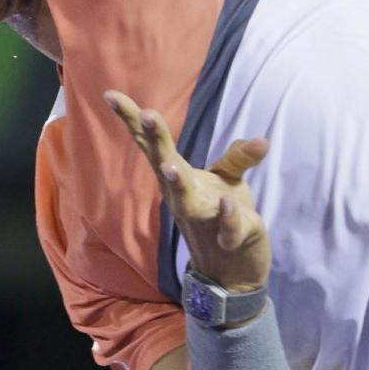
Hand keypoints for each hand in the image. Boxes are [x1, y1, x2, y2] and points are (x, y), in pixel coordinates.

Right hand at [104, 91, 270, 292]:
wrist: (233, 275)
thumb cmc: (223, 220)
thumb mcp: (229, 182)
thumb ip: (237, 157)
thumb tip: (259, 139)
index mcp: (178, 176)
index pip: (151, 144)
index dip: (130, 119)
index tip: (109, 94)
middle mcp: (183, 195)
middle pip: (164, 163)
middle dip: (155, 140)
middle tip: (144, 114)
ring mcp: (203, 217)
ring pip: (187, 198)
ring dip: (178, 181)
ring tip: (170, 166)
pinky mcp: (231, 238)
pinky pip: (228, 227)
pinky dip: (227, 217)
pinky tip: (227, 205)